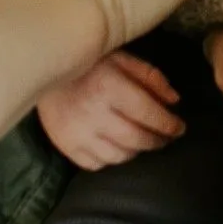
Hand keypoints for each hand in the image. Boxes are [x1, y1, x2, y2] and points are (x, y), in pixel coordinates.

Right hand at [37, 52, 185, 169]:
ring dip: (136, 150)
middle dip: (156, 141)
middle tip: (164, 137)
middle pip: (136, 139)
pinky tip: (116, 146)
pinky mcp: (65, 147)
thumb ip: (150, 77)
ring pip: (119, 156)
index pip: (148, 114)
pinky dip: (112, 159)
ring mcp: (77, 134)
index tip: (179, 128)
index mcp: (109, 86)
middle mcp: (93, 113)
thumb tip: (174, 101)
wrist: (42, 70)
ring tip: (141, 140)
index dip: (168, 124)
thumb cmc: (89, 63)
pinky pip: (97, 164)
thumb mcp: (122, 59)